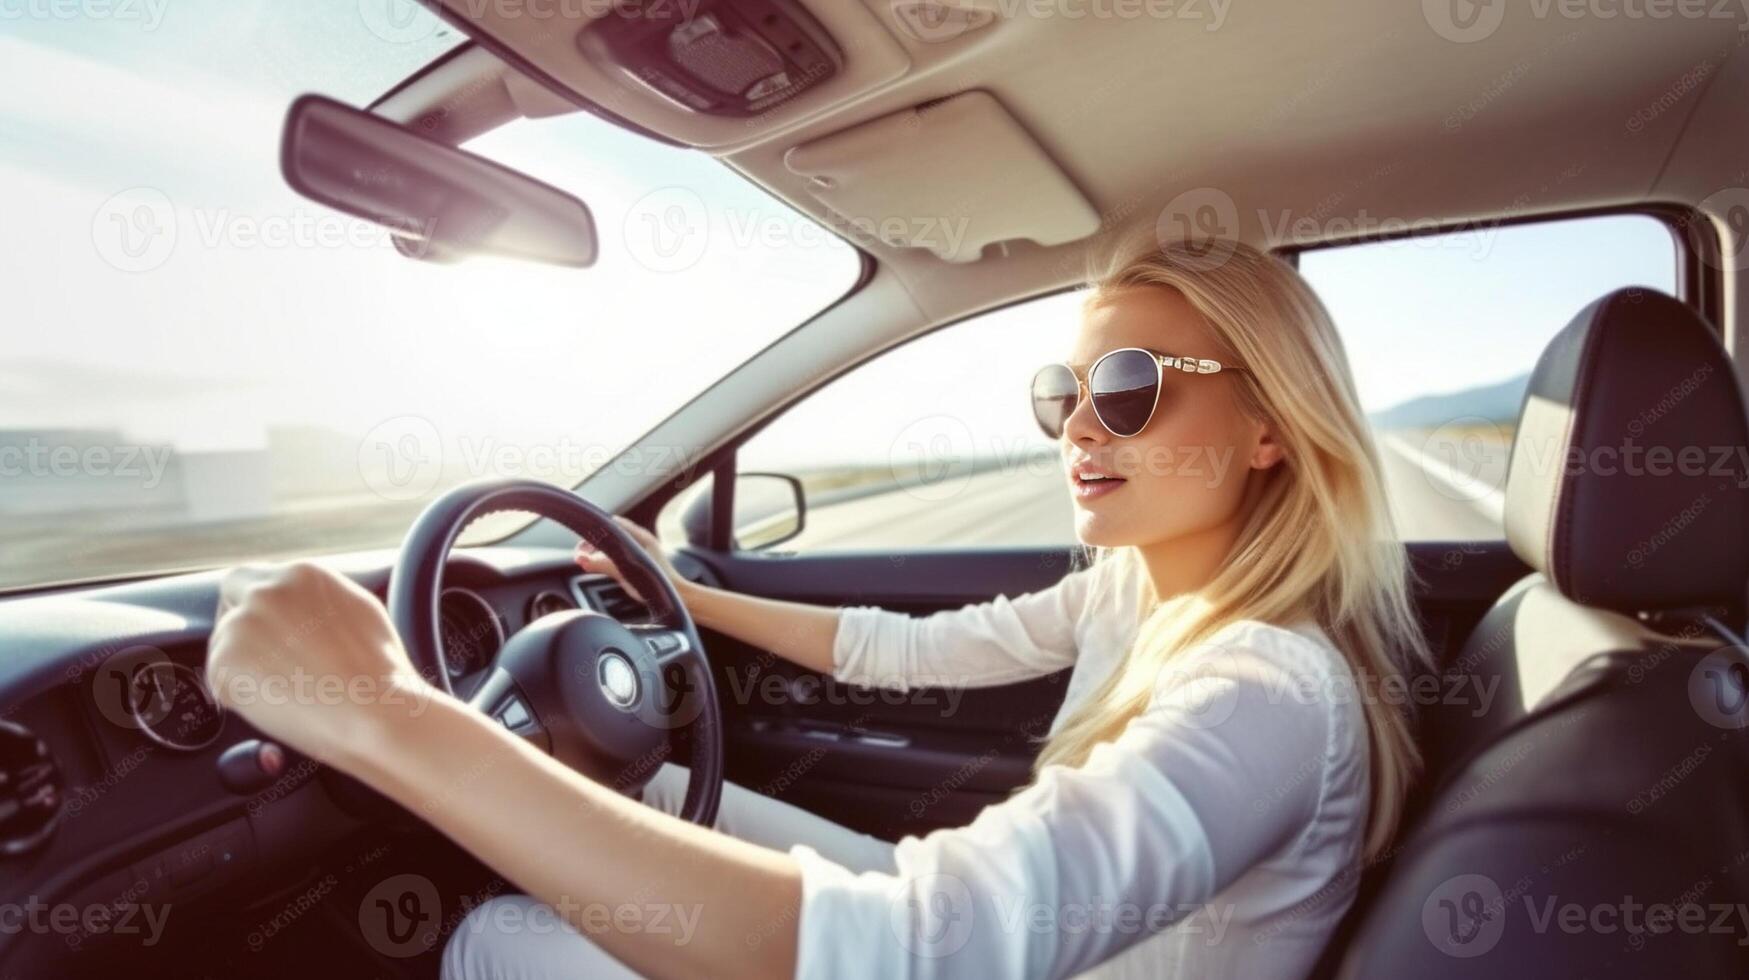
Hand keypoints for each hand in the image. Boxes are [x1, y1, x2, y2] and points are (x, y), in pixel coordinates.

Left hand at [206, 561, 435, 766]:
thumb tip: (309, 607)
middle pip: (230, 597)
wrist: (375, 712)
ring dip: (243, 664)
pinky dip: (240, 695)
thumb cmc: (379, 673)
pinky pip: (220, 679)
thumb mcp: (360, 611)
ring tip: (284, 690)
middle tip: (258, 655)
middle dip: (239, 622)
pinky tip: (277, 704)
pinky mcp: (225, 663)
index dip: (257, 602)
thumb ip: (321, 599)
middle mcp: (267, 592)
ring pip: (224, 642)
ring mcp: (242, 625)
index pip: (257, 577)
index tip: (266, 625)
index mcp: (303, 575)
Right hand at [574, 516, 684, 604]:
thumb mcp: (627, 574)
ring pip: (614, 543)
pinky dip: (607, 557)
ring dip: (599, 551)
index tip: (581, 546)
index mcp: (639, 536)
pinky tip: (601, 565)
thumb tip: (581, 559)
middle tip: (580, 556)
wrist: (678, 596)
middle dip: (593, 543)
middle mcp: (641, 539)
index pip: (611, 524)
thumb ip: (604, 564)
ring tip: (587, 561)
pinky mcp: (640, 559)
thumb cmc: (658, 584)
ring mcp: (642, 548)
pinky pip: (619, 552)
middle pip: (610, 533)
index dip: (593, 533)